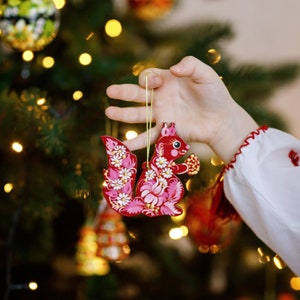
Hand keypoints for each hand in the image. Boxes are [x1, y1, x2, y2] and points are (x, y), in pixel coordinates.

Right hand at [106, 56, 257, 163]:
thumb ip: (190, 65)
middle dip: (123, 92)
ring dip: (123, 114)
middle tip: (109, 91)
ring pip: (138, 115)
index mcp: (167, 82)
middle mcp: (161, 98)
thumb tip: (172, 69)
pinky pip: (148, 137)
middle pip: (137, 94)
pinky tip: (123, 146)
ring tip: (109, 112)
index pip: (148, 77)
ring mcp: (161, 115)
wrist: (222, 119)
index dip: (147, 79)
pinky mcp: (165, 131)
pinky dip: (136, 142)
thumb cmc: (215, 95)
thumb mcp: (206, 74)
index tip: (157, 83)